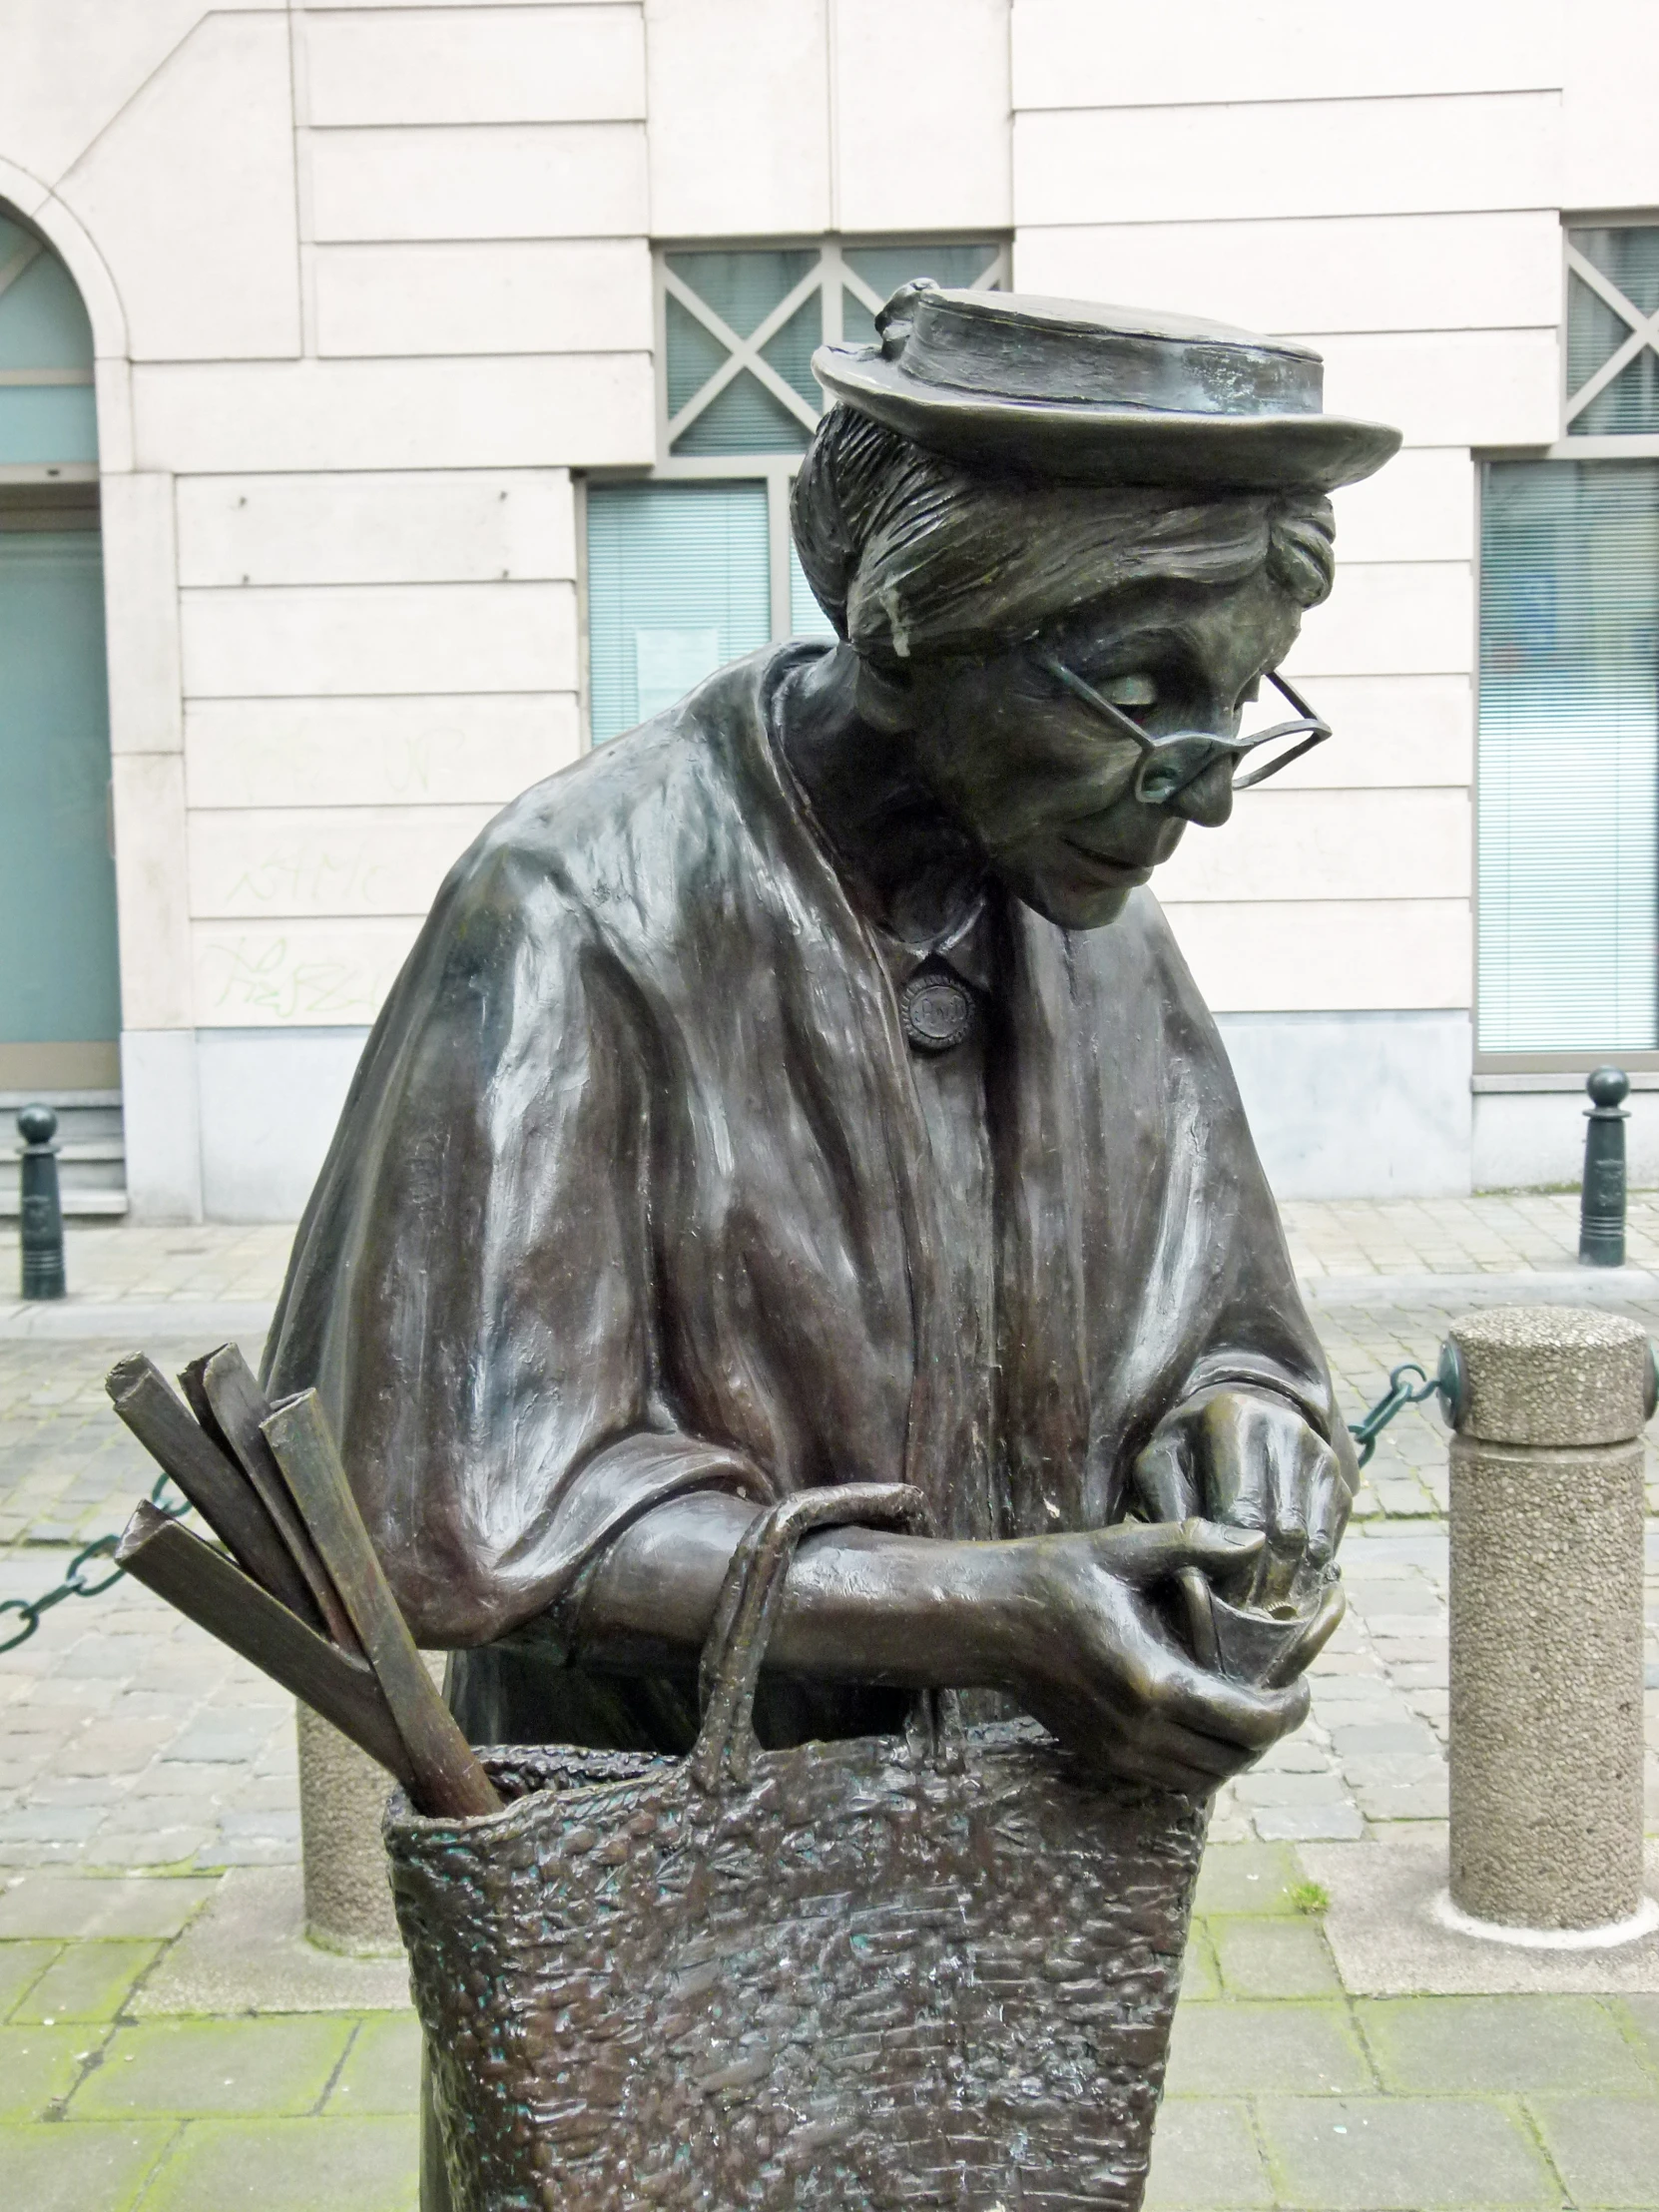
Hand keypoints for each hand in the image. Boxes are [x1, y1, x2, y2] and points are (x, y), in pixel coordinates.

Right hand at [1008, 1518, 1310, 1792]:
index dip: (1289, 1711)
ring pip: (1203, 1780)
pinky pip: (1170, 1780)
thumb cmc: (1053, 1578)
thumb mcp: (1124, 1549)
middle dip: (1269, 1734)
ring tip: (1247, 1712)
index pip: (1248, 1724)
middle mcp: (1139, 1733)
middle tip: (1281, 1697)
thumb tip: (1255, 1544)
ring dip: (1236, 1753)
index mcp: (1154, 1683)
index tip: (1302, 1687)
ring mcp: (1117, 1753)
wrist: (985, 1620)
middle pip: (1233, 1761)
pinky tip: (1202, 1722)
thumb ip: (1194, 1544)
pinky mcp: (1101, 1758)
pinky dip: (1200, 1762)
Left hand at [1132, 1388, 1351, 1610]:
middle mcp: (1286, 1428)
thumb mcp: (1159, 1474)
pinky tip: (1284, 1599)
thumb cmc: (1183, 1456)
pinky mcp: (1340, 1481)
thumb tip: (1203, 1578)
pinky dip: (1309, 1576)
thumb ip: (1172, 1519)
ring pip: (1311, 1541)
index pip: (1241, 1510)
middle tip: (1244, 1625)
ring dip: (1289, 1588)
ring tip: (1261, 1620)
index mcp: (1233, 1418)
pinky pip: (1330, 1541)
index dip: (1231, 1565)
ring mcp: (1320, 1454)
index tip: (1219, 1606)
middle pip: (1283, 1529)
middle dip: (1263, 1584)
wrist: (1232, 1425)